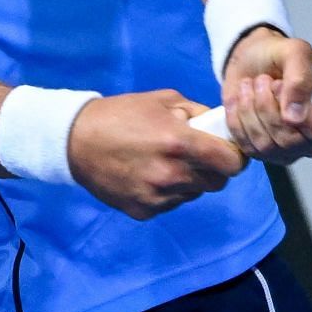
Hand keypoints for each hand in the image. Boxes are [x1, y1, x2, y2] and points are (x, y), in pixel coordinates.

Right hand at [67, 89, 247, 219]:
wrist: (76, 141)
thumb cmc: (122, 114)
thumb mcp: (163, 99)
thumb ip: (196, 112)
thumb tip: (219, 125)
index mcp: (180, 143)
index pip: (231, 163)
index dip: (235, 157)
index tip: (229, 152)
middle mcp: (172, 175)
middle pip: (217, 183)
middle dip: (214, 169)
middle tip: (198, 156)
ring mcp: (157, 197)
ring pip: (194, 194)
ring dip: (190, 181)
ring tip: (167, 163)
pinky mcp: (143, 211)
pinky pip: (171, 204)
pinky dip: (168, 192)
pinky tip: (149, 175)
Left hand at [220, 28, 311, 165]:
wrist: (251, 60)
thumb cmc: (278, 55)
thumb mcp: (294, 51)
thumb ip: (300, 78)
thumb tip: (295, 116)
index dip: (302, 114)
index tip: (282, 86)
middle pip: (293, 142)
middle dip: (268, 106)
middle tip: (264, 80)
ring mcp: (295, 148)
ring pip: (267, 147)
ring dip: (250, 110)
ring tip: (251, 86)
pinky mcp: (268, 154)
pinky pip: (248, 149)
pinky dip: (237, 120)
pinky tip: (242, 102)